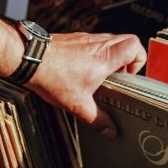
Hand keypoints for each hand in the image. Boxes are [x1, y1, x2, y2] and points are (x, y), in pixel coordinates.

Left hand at [26, 32, 145, 137]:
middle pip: (126, 40)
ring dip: (112, 55)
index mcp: (105, 58)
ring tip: (101, 74)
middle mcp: (98, 44)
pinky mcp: (74, 38)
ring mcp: (86, 38)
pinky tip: (84, 69)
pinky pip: (94, 41)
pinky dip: (96, 53)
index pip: (135, 46)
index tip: (129, 76)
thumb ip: (97, 119)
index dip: (138, 60)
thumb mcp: (78, 105)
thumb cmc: (52, 76)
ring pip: (110, 39)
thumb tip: (109, 130)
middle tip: (119, 75)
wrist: (29, 59)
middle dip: (128, 58)